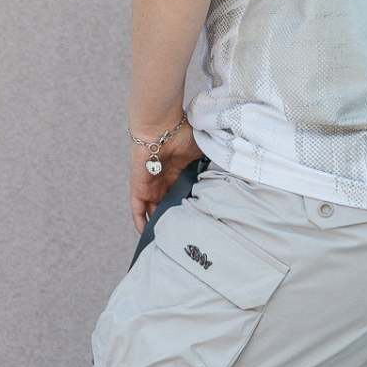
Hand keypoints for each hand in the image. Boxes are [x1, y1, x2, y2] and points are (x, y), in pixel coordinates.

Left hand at [129, 117, 205, 232]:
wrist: (162, 126)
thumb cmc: (183, 132)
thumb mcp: (202, 152)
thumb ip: (211, 165)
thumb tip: (229, 174)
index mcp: (177, 172)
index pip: (181, 195)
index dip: (185, 207)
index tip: (195, 221)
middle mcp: (163, 180)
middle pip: (166, 205)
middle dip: (172, 219)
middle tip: (181, 236)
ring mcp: (150, 184)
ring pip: (152, 209)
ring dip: (157, 223)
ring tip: (165, 240)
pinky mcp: (139, 187)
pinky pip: (137, 208)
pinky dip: (140, 221)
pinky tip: (146, 234)